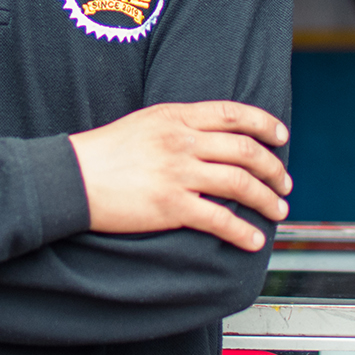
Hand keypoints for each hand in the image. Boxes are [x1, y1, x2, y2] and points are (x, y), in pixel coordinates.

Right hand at [67, 102, 290, 251]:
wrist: (70, 178)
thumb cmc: (102, 152)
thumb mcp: (143, 124)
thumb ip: (177, 126)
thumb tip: (211, 139)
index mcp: (175, 116)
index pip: (233, 113)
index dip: (264, 124)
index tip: (281, 137)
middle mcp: (181, 141)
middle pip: (245, 150)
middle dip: (273, 169)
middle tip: (284, 183)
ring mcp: (178, 173)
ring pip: (240, 183)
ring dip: (266, 199)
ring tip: (278, 210)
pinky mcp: (171, 206)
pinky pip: (219, 219)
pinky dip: (242, 232)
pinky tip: (253, 240)